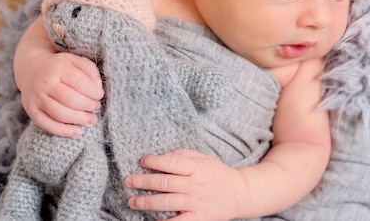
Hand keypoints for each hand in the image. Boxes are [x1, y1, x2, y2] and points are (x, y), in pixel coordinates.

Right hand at [16, 50, 103, 136]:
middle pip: (71, 99)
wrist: (31, 68)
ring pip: (60, 113)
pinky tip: (77, 132)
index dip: (94, 92)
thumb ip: (89, 70)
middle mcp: (46, 84)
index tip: (100, 95)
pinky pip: (47, 124)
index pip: (80, 82)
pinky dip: (63, 131)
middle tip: (97, 107)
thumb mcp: (75, 60)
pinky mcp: (31, 111)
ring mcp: (37, 98)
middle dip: (88, 106)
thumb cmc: (59, 66)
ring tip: (91, 120)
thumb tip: (98, 88)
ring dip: (79, 119)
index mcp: (59, 68)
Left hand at [124, 149, 245, 220]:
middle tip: (129, 180)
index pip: (172, 162)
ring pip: (166, 202)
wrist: (240, 194)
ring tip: (132, 201)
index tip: (143, 160)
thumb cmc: (219, 174)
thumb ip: (185, 155)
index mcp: (197, 168)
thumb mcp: (205, 158)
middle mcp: (195, 185)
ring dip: (146, 202)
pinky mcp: (198, 218)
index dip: (155, 161)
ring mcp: (196, 203)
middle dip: (143, 181)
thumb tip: (164, 155)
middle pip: (165, 182)